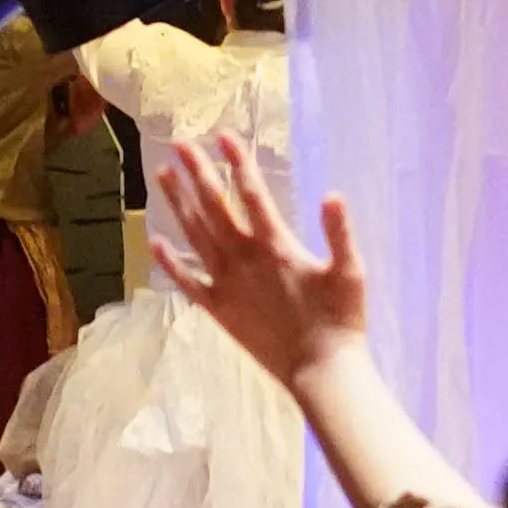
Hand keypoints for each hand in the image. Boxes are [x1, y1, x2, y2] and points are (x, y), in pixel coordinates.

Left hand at [145, 123, 374, 387]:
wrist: (320, 371)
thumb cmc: (341, 321)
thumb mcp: (351, 272)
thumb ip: (340, 232)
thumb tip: (333, 194)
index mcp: (276, 247)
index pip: (251, 194)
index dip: (238, 162)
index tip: (223, 136)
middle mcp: (244, 261)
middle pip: (214, 208)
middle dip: (198, 173)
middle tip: (180, 143)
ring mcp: (227, 285)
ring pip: (196, 236)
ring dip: (179, 205)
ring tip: (164, 176)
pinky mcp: (218, 310)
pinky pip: (188, 282)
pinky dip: (172, 262)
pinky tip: (156, 242)